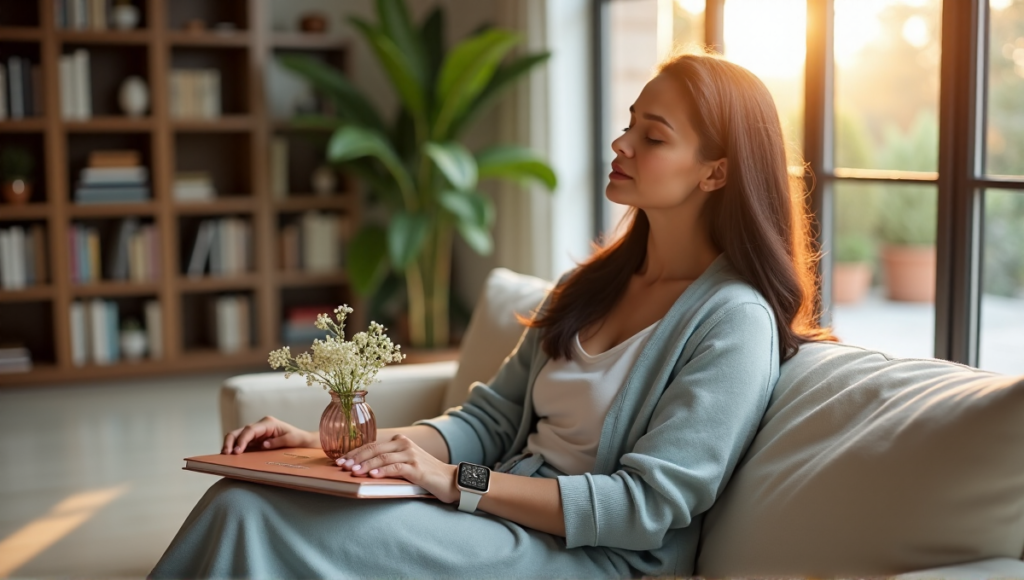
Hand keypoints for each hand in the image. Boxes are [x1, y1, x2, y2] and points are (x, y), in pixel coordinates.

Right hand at [222, 415, 312, 454]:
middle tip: (225, 454)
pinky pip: (241, 444)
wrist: (302, 441)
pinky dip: (234, 449)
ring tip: (224, 457)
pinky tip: (230, 458)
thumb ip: (277, 442)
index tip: (236, 451)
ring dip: (230, 445)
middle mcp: (259, 426)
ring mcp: (255, 434)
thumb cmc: (298, 439)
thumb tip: (262, 444)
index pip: (250, 430)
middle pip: (239, 431)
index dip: (242, 440)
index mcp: (268, 423)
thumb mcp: (291, 440)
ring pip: (237, 436)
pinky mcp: (254, 441)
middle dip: (230, 441)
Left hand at [337, 434, 459, 503]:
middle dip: (356, 458)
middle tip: (342, 466)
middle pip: (375, 448)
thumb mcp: (405, 464)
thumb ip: (388, 462)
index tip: (340, 461)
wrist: (451, 480)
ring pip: (383, 457)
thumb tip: (360, 469)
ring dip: (366, 465)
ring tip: (353, 472)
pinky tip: (373, 475)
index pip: (372, 445)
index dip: (355, 453)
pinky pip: (396, 467)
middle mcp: (405, 445)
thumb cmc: (425, 474)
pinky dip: (383, 470)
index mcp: (400, 441)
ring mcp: (411, 455)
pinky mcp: (417, 468)